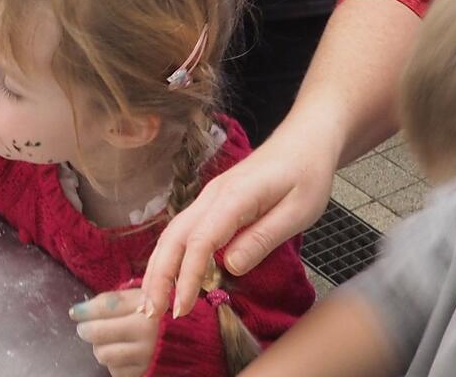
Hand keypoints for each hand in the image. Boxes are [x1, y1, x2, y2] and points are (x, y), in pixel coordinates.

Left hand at [70, 288, 160, 376]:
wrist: (176, 342)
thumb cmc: (147, 316)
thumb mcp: (135, 300)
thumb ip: (110, 301)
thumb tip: (77, 312)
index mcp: (146, 307)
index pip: (107, 306)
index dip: (86, 310)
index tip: (74, 313)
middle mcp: (147, 331)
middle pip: (98, 332)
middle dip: (86, 330)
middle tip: (84, 329)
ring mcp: (146, 354)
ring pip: (102, 353)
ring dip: (99, 348)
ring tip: (106, 342)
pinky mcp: (142, 371)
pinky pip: (113, 370)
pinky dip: (112, 362)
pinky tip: (120, 353)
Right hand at [141, 119, 337, 318]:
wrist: (305, 139)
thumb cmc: (306, 174)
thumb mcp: (298, 211)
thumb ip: (263, 238)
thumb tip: (231, 267)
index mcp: (234, 197)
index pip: (200, 241)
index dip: (187, 277)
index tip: (181, 309)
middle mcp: (212, 196)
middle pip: (174, 237)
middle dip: (158, 277)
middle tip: (152, 315)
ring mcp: (209, 198)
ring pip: (172, 233)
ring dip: (158, 268)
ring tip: (149, 304)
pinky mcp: (212, 203)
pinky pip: (184, 231)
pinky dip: (169, 256)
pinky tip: (166, 277)